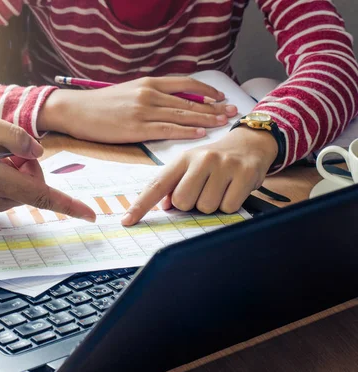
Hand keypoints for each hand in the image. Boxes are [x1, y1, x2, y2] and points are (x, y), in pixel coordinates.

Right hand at [0, 113, 95, 220]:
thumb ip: (15, 137)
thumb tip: (39, 152)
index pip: (41, 195)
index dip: (69, 205)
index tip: (91, 215)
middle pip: (31, 189)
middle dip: (32, 168)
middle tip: (11, 147)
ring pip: (17, 193)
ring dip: (16, 174)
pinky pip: (1, 196)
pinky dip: (2, 180)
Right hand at [38, 77, 237, 142]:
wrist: (75, 110)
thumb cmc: (100, 104)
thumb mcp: (128, 91)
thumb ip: (150, 95)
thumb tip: (170, 103)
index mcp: (148, 83)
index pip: (185, 84)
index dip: (206, 91)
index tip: (220, 97)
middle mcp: (149, 94)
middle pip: (188, 101)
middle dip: (213, 107)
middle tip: (232, 112)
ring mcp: (143, 110)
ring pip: (182, 115)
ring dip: (205, 120)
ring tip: (223, 123)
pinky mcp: (136, 128)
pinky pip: (167, 130)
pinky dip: (186, 132)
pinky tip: (200, 134)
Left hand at [121, 127, 277, 225]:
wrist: (250, 143)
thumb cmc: (214, 161)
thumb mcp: (190, 167)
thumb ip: (174, 185)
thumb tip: (166, 205)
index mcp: (182, 159)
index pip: (157, 185)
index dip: (140, 205)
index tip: (127, 221)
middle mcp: (201, 159)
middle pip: (183, 202)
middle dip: (191, 205)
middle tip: (202, 192)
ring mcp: (224, 165)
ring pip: (206, 207)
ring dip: (213, 205)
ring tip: (220, 188)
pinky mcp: (244, 173)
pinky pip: (229, 207)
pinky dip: (230, 205)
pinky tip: (233, 189)